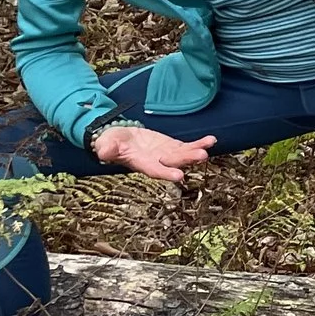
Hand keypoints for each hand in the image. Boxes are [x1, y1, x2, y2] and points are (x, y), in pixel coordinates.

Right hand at [93, 123, 216, 180]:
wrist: (120, 139)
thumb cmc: (112, 143)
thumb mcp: (106, 144)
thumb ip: (107, 149)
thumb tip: (103, 153)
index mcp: (142, 164)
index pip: (155, 170)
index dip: (166, 173)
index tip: (179, 176)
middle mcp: (157, 162)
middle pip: (174, 163)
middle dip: (187, 160)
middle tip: (202, 156)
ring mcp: (167, 154)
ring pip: (183, 155)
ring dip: (196, 152)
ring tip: (208, 147)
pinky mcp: (172, 146)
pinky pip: (187, 146)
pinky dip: (199, 144)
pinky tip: (211, 140)